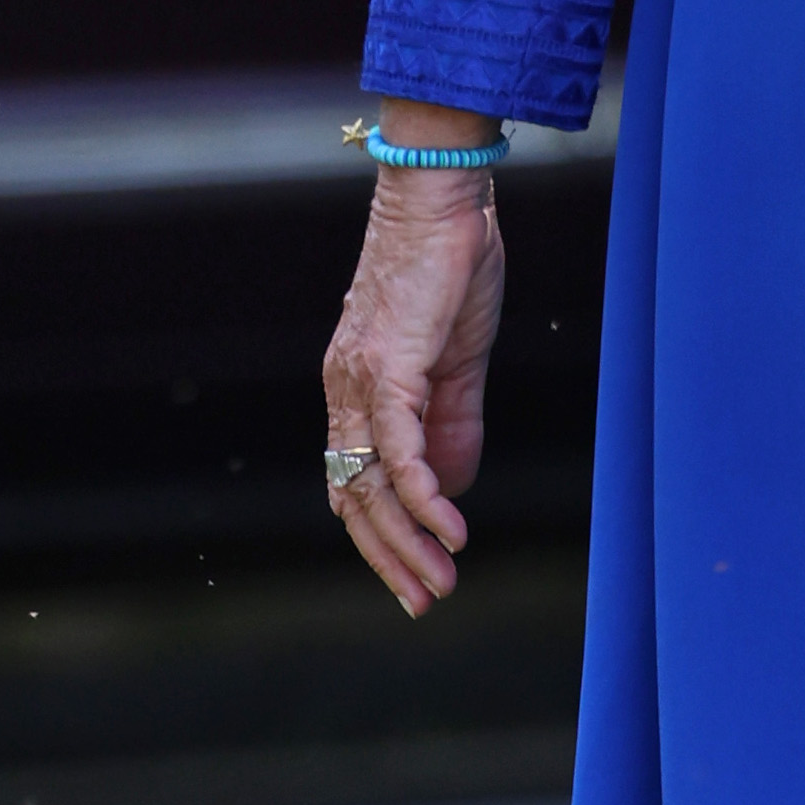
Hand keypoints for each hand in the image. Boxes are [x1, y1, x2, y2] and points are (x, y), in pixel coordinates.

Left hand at [323, 170, 505, 614]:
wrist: (444, 200)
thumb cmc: (450, 267)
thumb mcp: (458, 360)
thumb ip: (454, 423)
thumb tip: (452, 489)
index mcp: (358, 392)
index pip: (356, 483)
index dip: (381, 536)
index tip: (416, 579)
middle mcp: (346, 393)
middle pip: (355, 498)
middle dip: (390, 559)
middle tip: (426, 604)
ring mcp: (362, 382)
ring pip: (374, 484)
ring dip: (407, 542)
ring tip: (441, 584)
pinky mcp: (390, 367)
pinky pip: (401, 449)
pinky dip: (426, 496)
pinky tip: (451, 530)